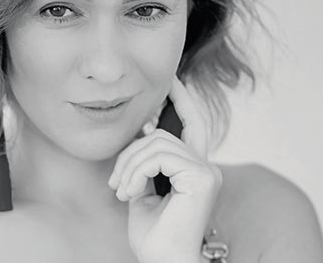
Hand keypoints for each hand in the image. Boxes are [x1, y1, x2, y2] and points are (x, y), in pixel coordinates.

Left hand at [108, 76, 222, 262]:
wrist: (163, 261)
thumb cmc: (153, 233)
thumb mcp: (144, 187)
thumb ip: (146, 159)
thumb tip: (145, 127)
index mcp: (193, 167)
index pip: (190, 123)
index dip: (181, 98)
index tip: (170, 79)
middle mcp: (205, 166)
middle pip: (162, 133)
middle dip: (132, 150)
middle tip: (116, 180)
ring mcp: (206, 170)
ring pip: (156, 142)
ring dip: (129, 165)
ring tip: (121, 190)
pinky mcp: (201, 177)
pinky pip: (158, 155)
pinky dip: (136, 171)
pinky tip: (130, 192)